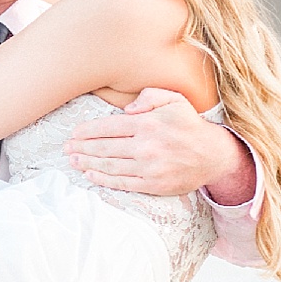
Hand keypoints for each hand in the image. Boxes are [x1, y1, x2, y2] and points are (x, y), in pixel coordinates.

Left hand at [64, 88, 256, 200]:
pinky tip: (91, 175)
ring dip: (87, 164)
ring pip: (110, 166)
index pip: (108, 127)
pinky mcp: (153, 184)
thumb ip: (149, 96)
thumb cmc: (189, 125)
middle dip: (81, 148)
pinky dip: (103, 179)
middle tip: (66, 149)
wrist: (214, 155)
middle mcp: (146, 146)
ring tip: (73, 161)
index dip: (87, 132)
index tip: (73, 134)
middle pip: (104, 148)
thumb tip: (127, 109)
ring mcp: (149, 167)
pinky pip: (123, 182)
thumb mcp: (174, 100)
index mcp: (147, 124)